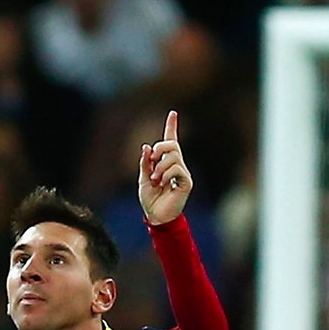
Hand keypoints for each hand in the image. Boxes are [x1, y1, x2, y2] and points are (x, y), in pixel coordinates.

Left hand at [138, 110, 191, 224]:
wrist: (156, 215)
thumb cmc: (150, 198)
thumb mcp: (142, 177)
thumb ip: (145, 162)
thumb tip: (147, 147)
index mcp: (165, 162)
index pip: (170, 141)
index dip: (171, 126)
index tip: (173, 113)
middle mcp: (176, 165)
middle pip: (171, 144)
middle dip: (160, 148)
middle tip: (151, 161)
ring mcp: (182, 173)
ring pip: (173, 157)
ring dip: (159, 167)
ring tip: (154, 180)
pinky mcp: (186, 182)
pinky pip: (176, 169)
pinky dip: (165, 174)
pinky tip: (162, 184)